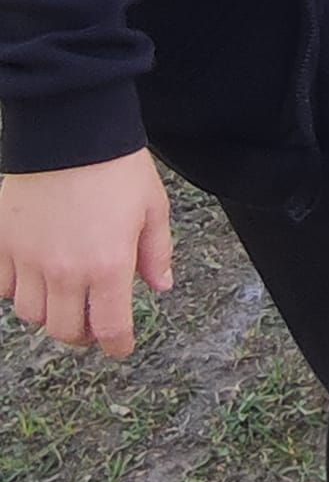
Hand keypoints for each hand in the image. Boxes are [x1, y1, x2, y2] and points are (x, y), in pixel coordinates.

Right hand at [0, 150, 172, 359]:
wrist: (70, 133)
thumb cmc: (117, 167)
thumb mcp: (153, 207)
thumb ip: (155, 252)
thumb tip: (160, 285)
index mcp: (109, 266)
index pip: (111, 326)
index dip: (117, 345)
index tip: (121, 348)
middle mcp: (66, 272)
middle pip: (66, 330)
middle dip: (83, 334)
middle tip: (94, 324)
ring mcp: (29, 262)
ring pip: (32, 315)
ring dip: (51, 314)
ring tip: (66, 298)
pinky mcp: (2, 246)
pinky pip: (3, 289)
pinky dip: (17, 292)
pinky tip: (34, 277)